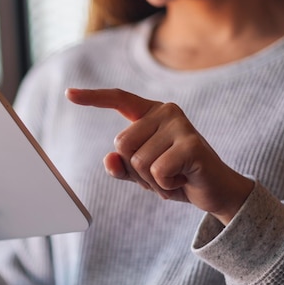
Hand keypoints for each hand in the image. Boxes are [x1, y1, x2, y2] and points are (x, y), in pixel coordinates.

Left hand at [66, 88, 253, 224]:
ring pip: (137, 161)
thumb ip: (120, 167)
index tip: (68, 94)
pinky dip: (164, 186)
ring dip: (151, 181)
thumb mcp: (141, 174)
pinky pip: (156, 172)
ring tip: (173, 177)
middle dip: (135, 170)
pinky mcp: (191, 145)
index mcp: (151, 113)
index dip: (92, 97)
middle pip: (121, 144)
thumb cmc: (175, 176)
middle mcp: (166, 111)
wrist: (215, 191)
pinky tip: (182, 180)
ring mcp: (180, 125)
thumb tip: (108, 159)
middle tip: (161, 173)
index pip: (119, 98)